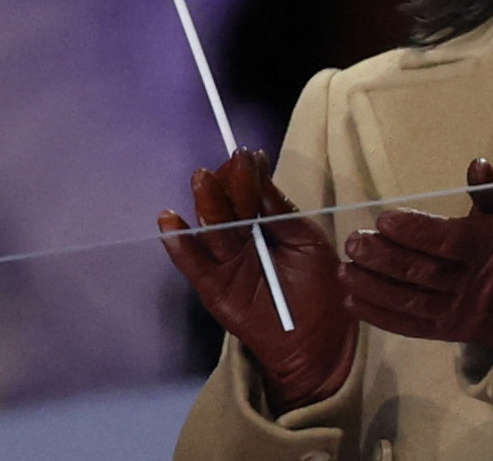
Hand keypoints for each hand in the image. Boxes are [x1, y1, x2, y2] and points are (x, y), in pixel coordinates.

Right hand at [159, 149, 355, 412]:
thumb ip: (282, 213)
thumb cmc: (320, 286)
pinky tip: (170, 221)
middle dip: (227, 186)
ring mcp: (227, 266)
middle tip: (227, 164)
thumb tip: (260, 174)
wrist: (322, 337)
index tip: (248, 154)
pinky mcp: (215, 290)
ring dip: (206, 205)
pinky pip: (194, 266)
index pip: (251, 197)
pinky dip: (181, 245)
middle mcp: (243, 244)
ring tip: (203, 180)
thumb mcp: (307, 241)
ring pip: (212, 232)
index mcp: (266, 229)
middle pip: (229, 211)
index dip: (249, 177)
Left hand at [339, 158, 492, 350]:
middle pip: (421, 271)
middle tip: (354, 242)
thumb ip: (490, 189)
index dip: (412, 231)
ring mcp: (460, 313)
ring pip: (409, 299)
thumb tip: (476, 164)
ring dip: (371, 285)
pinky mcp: (447, 334)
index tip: (383, 220)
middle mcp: (475, 284)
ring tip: (345, 268)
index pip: (445, 241)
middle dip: (382, 257)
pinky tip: (353, 299)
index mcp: (489, 249)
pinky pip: (408, 326)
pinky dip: (377, 314)